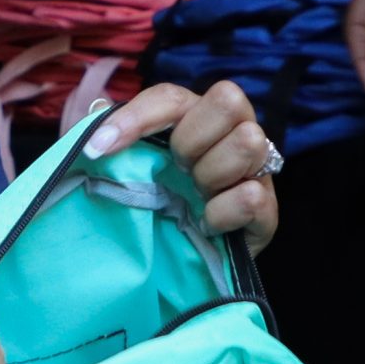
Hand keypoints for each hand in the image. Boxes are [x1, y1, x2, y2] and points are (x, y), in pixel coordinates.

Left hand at [81, 80, 280, 247]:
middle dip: (191, 139)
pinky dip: (222, 213)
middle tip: (177, 170)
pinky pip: (252, 195)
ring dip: (211, 175)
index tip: (100, 149)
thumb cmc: (157, 207)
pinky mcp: (268, 209)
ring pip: (249, 141)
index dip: (137, 117)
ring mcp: (257, 167)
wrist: (184, 266)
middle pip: (228, 99)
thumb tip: (96, 126)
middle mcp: (232, 131)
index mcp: (196, 116)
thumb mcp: (127, 173)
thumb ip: (111, 145)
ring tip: (197, 197)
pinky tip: (208, 224)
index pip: (171, 97)